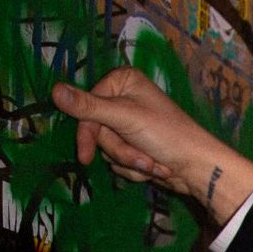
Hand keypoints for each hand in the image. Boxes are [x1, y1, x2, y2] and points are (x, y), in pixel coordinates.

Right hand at [51, 69, 252, 223]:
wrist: (198, 169)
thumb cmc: (167, 136)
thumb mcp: (125, 118)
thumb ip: (88, 107)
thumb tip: (54, 90)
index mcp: (122, 82)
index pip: (87, 108)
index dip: (88, 135)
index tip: (84, 156)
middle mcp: (125, 99)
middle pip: (98, 131)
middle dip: (120, 151)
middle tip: (142, 157)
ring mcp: (131, 124)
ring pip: (109, 149)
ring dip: (130, 162)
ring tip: (153, 162)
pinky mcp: (138, 145)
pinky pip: (122, 161)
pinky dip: (137, 169)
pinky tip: (156, 167)